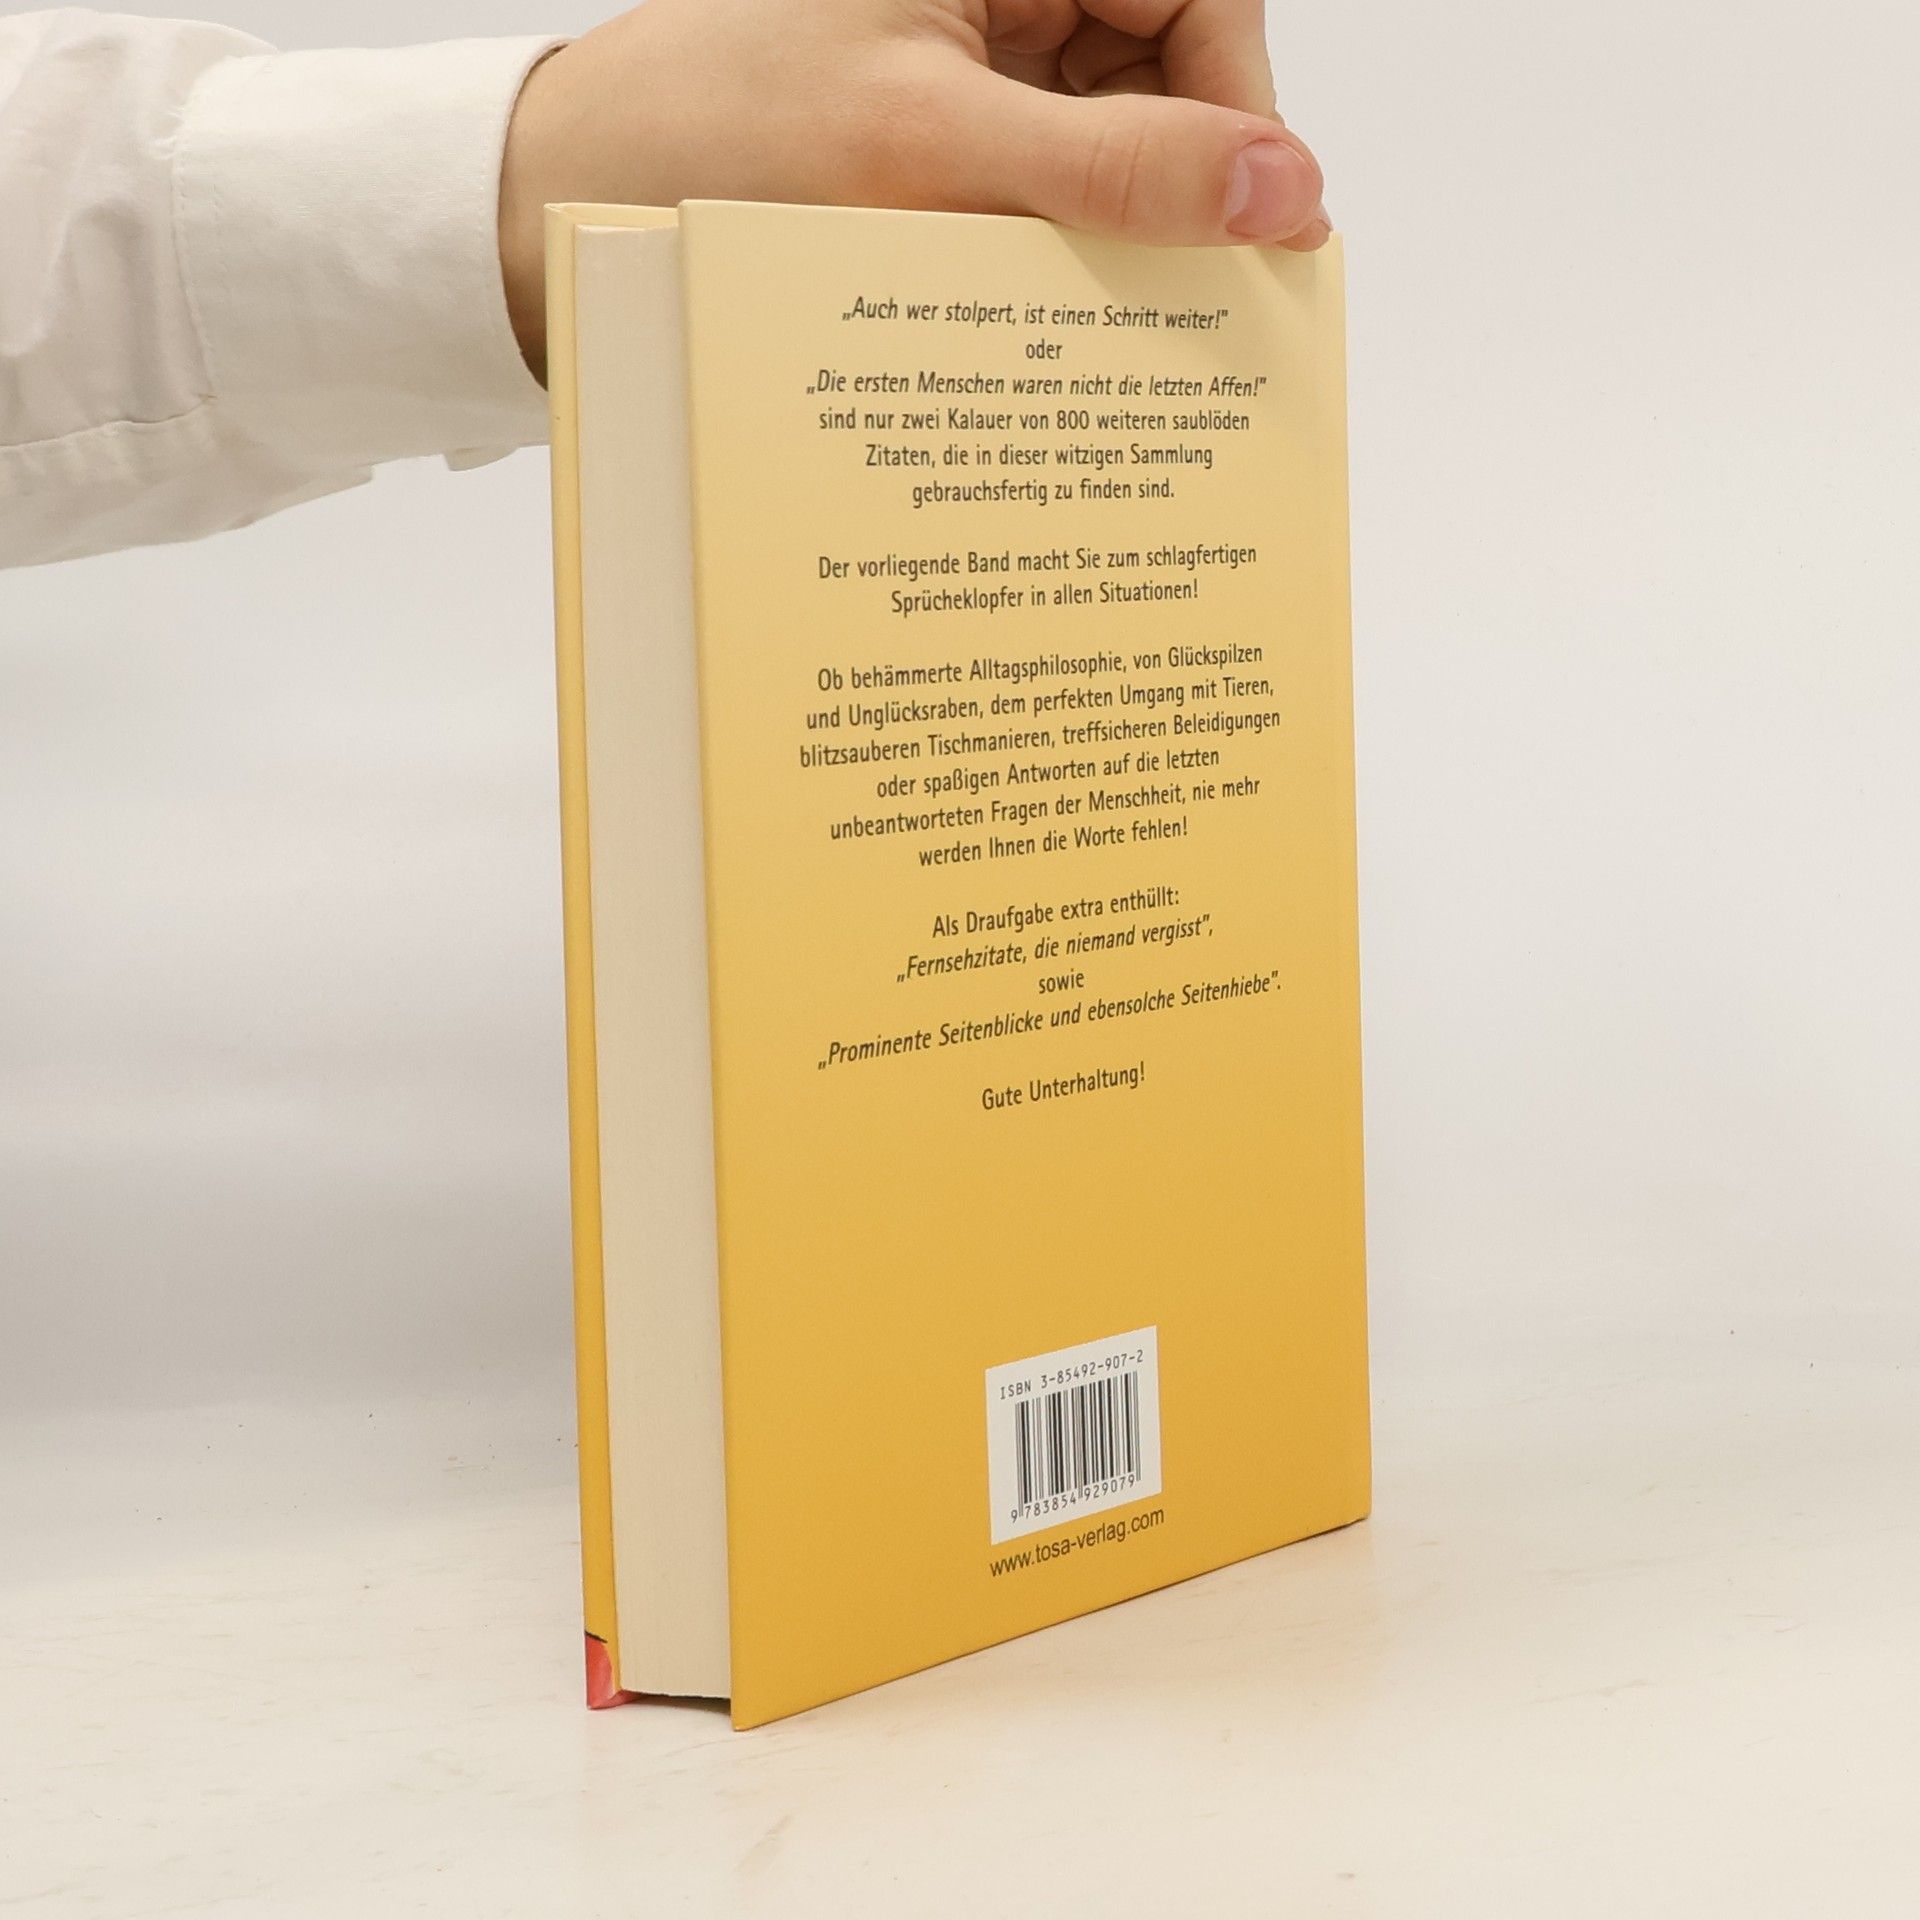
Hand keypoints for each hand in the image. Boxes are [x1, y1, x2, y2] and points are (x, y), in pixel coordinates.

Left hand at [498, 0, 1328, 374]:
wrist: (574, 204)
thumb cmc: (721, 140)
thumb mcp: (937, 155)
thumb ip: (1117, 173)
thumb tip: (1284, 191)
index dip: (1239, 97)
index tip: (1252, 220)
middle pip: (1163, 61)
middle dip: (1172, 176)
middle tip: (1176, 295)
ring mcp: (967, 50)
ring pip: (1108, 130)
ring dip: (1111, 224)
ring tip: (1083, 313)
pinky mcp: (940, 125)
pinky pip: (1043, 176)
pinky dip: (1053, 245)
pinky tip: (1033, 305)